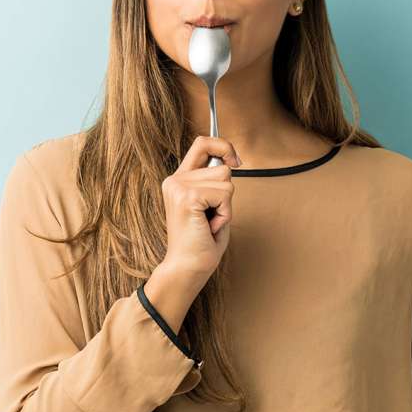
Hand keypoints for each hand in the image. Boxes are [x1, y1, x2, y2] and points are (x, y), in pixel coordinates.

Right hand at [160, 135, 240, 277]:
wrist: (187, 269)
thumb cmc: (203, 242)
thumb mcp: (211, 204)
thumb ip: (216, 182)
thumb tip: (230, 161)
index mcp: (179, 180)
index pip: (202, 143)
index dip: (223, 145)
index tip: (236, 161)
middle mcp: (175, 180)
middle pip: (222, 166)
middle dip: (227, 193)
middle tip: (211, 216)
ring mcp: (179, 187)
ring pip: (226, 180)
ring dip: (226, 206)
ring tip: (209, 222)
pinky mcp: (188, 197)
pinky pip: (225, 195)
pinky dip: (224, 213)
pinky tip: (209, 226)